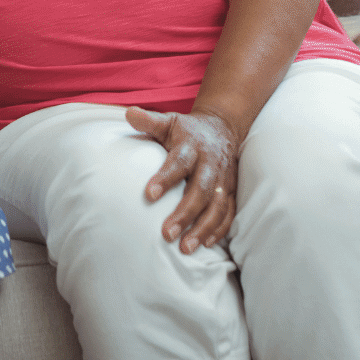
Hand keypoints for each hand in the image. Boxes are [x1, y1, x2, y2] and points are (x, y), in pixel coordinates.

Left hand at [126, 107, 239, 253]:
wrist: (223, 126)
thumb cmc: (187, 130)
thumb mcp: (169, 121)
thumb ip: (149, 121)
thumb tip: (128, 112)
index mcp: (192, 145)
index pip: (179, 162)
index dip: (165, 178)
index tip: (149, 195)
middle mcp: (210, 163)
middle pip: (200, 190)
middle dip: (185, 213)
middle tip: (166, 234)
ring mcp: (223, 179)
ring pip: (217, 206)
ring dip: (202, 228)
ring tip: (185, 247)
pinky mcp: (231, 190)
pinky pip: (228, 212)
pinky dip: (219, 229)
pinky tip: (205, 244)